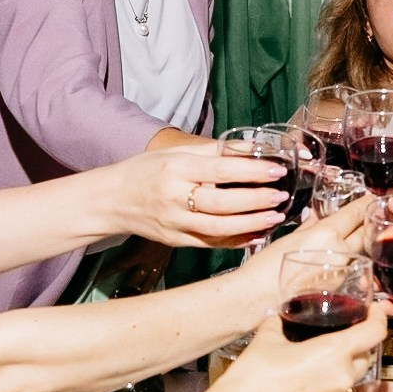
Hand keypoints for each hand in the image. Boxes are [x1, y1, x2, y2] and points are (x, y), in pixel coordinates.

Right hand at [110, 143, 285, 247]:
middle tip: (281, 195)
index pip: (220, 169)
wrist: (111, 200)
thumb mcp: (174, 153)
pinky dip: (236, 241)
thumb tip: (252, 147)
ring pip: (219, 228)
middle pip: (222, 202)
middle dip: (256, 200)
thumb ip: (213, 151)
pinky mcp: (176, 240)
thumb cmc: (145, 171)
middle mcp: (174, 198)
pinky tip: (256, 234)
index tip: (276, 170)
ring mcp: (175, 223)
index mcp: (175, 169)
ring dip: (252, 224)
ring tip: (275, 216)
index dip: (251, 171)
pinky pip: (211, 243)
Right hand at [207, 308, 384, 391]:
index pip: (374, 331)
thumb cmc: (252, 377)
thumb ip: (280, 322)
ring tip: (313, 368)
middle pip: (364, 357)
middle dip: (356, 348)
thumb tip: (280, 316)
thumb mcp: (267, 337)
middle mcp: (342, 378)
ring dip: (338, 372)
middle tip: (337, 340)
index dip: (378, 318)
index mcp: (334, 351)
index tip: (374, 313)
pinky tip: (304, 389)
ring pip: (349, 381)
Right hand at [235, 197, 371, 316]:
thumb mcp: (288, 239)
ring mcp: (342, 272)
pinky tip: (341, 257)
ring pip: (361, 251)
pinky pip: (352, 268)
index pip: (356, 212)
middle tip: (368, 214)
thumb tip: (316, 216)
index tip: (371, 196)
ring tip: (355, 234)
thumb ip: (308, 225)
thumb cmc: (265, 268)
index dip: (366, 202)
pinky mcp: (340, 289)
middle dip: (368, 222)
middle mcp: (339, 253)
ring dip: (360, 242)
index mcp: (326, 235)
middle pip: (366, 232)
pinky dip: (350, 260)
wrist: (257, 299)